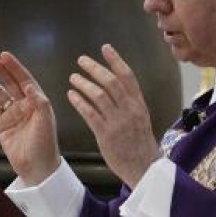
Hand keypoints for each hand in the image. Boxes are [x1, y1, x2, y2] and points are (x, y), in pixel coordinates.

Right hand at [0, 52, 60, 184]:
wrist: (37, 168)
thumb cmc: (45, 145)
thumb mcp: (46, 121)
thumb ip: (39, 102)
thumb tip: (28, 85)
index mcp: (37, 101)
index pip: (24, 79)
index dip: (14, 67)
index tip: (4, 55)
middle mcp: (24, 105)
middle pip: (9, 83)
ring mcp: (12, 115)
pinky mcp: (1, 126)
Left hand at [67, 44, 160, 187]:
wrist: (144, 168)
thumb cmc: (141, 144)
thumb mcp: (141, 118)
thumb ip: (130, 103)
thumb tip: (118, 86)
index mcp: (139, 104)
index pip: (128, 76)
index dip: (116, 60)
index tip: (105, 48)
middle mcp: (130, 110)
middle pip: (111, 82)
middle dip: (95, 68)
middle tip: (81, 60)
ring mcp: (118, 122)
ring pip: (99, 95)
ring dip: (84, 83)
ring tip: (73, 77)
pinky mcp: (107, 135)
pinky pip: (90, 114)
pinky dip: (79, 102)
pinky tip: (71, 95)